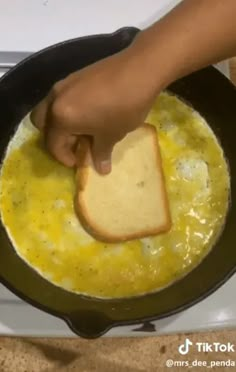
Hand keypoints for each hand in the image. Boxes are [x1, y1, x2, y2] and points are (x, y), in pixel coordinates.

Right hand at [31, 45, 158, 173]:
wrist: (140, 70)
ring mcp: (63, 84)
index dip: (64, 158)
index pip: (53, 144)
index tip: (78, 163)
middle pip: (42, 124)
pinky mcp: (74, 75)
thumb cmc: (123, 108)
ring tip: (82, 129)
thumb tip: (101, 169)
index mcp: (60, 117)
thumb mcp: (111, 134)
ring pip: (50, 108)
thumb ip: (101, 153)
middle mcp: (55, 100)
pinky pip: (61, 97)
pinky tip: (88, 112)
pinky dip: (67, 109)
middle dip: (55, 138)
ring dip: (60, 123)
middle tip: (74, 144)